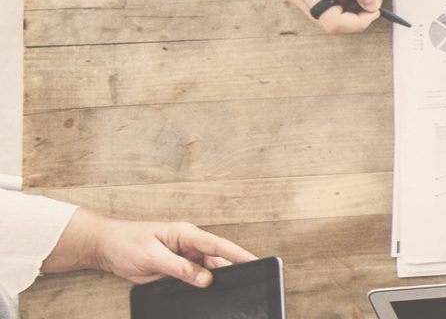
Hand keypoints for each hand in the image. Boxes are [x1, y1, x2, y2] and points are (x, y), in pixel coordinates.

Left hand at [42, 208, 256, 286]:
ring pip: (207, 270)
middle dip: (233, 269)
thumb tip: (205, 279)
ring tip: (231, 292)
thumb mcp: (153, 257)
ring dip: (216, 280)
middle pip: (216, 259)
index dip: (237, 253)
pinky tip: (208, 294)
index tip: (255, 261)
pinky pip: (194, 277)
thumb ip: (180, 268)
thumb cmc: (127, 243)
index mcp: (185, 233)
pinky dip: (201, 285)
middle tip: (248, 282)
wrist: (107, 247)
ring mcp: (183, 256)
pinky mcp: (176, 267)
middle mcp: (188, 244)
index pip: (217, 244)